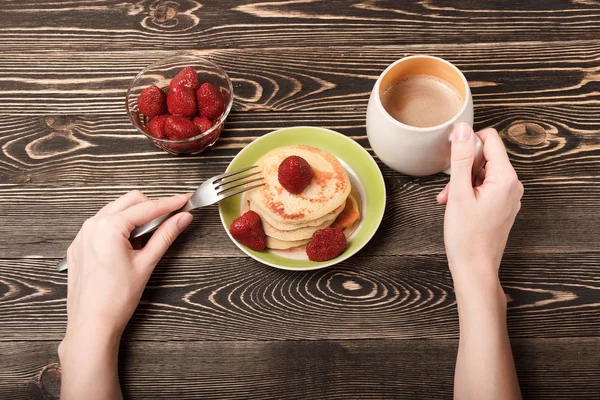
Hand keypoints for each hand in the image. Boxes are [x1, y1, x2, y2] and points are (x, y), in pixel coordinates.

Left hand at [58, 191, 192, 399]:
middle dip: (151, 207)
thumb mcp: (146, 263)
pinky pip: (101, 226)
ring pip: (115, 211)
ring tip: (148, 238)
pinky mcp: (78, 246)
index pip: (147, 207)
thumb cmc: (116, 299)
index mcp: (108, 227)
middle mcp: (92, 225)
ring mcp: (82, 235)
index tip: (184, 200)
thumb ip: (165, 235)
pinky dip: (118, 228)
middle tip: (170, 219)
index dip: (169, 203)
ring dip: (134, 217)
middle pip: (130, 201)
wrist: (92, 324)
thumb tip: (182, 219)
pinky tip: (128, 246)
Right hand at [437, 122, 522, 295]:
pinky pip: (484, 188)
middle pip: (485, 157)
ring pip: (481, 173)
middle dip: (462, 168)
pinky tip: (455, 205)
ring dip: (462, 182)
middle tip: (448, 188)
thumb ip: (460, 158)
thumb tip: (462, 129)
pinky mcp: (501, 206)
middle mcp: (512, 185)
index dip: (468, 143)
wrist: (474, 268)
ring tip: (449, 201)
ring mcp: (508, 197)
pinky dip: (468, 192)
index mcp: (506, 178)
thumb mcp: (459, 193)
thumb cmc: (467, 236)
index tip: (452, 157)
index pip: (490, 140)